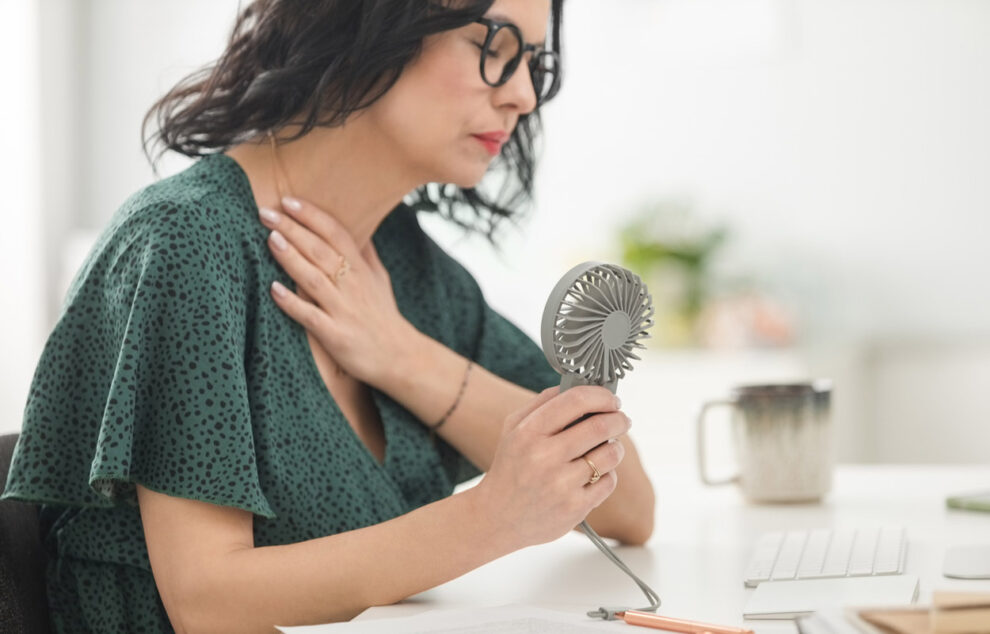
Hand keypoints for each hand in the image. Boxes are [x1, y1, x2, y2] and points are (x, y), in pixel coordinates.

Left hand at [258, 196, 415, 385]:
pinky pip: (311, 316)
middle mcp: (352, 285)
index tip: (288, 200)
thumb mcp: (380, 279)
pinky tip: (273, 290)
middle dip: (293, 229)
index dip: (312, 216)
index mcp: (360, 269)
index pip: (335, 233)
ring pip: (314, 279)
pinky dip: (292, 303)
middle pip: (320, 250)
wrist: (400, 358)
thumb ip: (365, 253)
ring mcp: (343, 310)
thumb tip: (358, 227)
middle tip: (265, 212)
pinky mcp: (336, 335)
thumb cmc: (384, 317)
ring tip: (270, 239)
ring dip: (291, 258)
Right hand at [472, 385, 631, 549]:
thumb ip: (541, 403)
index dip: (601, 395)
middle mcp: (544, 457)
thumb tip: (576, 385)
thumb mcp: (513, 429)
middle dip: (619, 419)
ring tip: (610, 447)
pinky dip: (608, 474)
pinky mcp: (574, 508)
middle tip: (622, 419)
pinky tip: (595, 474)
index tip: (612, 400)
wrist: (498, 518)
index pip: (575, 400)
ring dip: (616, 447)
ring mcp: (560, 484)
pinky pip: (608, 482)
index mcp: (528, 432)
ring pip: (609, 455)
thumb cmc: (511, 468)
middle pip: (599, 427)